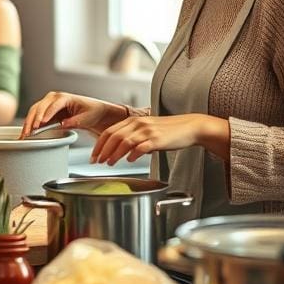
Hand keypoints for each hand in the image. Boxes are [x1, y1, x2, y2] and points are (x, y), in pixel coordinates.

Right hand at [21, 91, 127, 137]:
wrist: (92, 111)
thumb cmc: (91, 112)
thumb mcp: (87, 118)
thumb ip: (75, 121)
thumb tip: (62, 124)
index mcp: (65, 97)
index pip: (54, 105)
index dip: (47, 114)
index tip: (41, 123)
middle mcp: (54, 97)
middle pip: (40, 107)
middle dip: (33, 119)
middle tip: (29, 131)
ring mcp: (48, 103)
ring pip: (34, 111)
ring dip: (28, 122)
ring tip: (24, 134)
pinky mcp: (45, 110)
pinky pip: (35, 115)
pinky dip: (29, 123)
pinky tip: (25, 132)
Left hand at [90, 113, 227, 164]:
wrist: (190, 127)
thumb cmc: (168, 130)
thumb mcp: (145, 129)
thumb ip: (131, 136)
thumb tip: (118, 149)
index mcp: (132, 121)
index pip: (108, 132)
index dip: (98, 144)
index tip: (93, 156)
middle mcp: (138, 124)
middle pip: (113, 137)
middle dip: (102, 150)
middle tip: (96, 161)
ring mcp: (147, 131)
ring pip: (124, 142)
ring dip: (114, 154)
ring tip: (109, 163)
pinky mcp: (158, 139)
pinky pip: (141, 147)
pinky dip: (133, 154)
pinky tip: (129, 160)